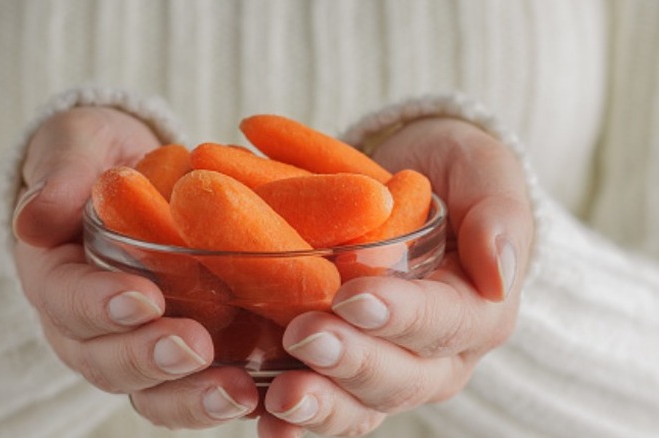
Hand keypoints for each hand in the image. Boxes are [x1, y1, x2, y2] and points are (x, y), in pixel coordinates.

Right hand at [12, 107, 258, 427]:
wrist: (137, 173)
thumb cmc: (101, 157)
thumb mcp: (76, 144)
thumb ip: (60, 173)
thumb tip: (32, 220)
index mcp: (56, 277)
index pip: (66, 300)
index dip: (100, 305)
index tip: (144, 298)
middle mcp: (89, 327)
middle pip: (107, 362)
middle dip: (150, 360)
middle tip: (195, 346)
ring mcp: (135, 346)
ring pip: (152, 392)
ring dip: (192, 398)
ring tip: (238, 392)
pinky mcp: (181, 354)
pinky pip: (194, 389)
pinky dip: (222, 399)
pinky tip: (262, 396)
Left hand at [257, 118, 533, 435]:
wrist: (407, 180)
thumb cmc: (448, 172)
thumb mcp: (482, 170)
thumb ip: (498, 213)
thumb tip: (499, 272)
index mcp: (478, 311)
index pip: (445, 322)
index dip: (401, 315)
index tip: (354, 297)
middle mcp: (437, 356)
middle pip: (400, 377)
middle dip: (351, 361)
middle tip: (304, 335)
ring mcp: (389, 371)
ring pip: (361, 407)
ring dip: (321, 405)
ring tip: (280, 395)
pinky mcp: (346, 374)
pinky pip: (328, 407)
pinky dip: (296, 421)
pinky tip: (265, 418)